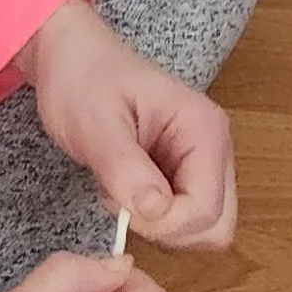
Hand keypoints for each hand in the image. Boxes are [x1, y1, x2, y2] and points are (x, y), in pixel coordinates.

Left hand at [18, 0, 236, 250]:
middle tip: (125, 203)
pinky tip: (130, 190)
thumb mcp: (95, 125)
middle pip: (218, 226)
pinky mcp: (188, 173)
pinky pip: (186, 218)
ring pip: (205, 228)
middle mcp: (215, 147)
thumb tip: (156, 212)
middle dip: (170, 231)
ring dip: (163, 227)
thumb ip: (126, 169)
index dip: (165, 223)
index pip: (208, 209)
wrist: (74, 60)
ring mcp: (205, 162)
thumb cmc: (84, 79)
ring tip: (125, 191)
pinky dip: (157, 220)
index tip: (124, 206)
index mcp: (204, 129)